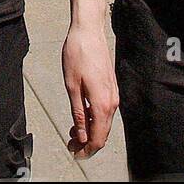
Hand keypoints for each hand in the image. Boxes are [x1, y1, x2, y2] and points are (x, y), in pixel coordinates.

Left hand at [61, 10, 118, 157]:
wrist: (89, 31)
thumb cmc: (78, 54)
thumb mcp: (72, 86)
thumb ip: (78, 113)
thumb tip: (82, 135)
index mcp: (102, 104)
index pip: (98, 137)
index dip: (87, 150)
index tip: (74, 153)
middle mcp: (112, 102)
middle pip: (102, 133)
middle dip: (87, 143)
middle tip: (70, 144)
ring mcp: (113, 94)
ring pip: (103, 122)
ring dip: (90, 130)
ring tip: (73, 132)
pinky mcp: (111, 87)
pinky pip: (104, 111)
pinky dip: (93, 118)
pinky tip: (81, 116)